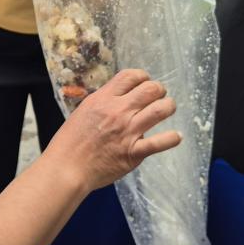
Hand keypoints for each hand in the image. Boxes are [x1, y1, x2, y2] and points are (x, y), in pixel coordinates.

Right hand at [43, 69, 180, 190]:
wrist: (67, 168)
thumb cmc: (70, 142)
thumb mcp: (84, 111)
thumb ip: (103, 102)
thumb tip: (119, 97)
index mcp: (104, 99)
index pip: (131, 76)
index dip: (143, 77)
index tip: (145, 83)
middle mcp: (118, 111)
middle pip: (151, 89)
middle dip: (159, 90)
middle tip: (158, 96)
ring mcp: (128, 131)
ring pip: (161, 109)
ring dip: (169, 106)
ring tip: (168, 109)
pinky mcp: (134, 152)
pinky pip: (161, 142)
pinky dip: (172, 138)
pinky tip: (175, 136)